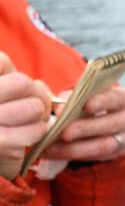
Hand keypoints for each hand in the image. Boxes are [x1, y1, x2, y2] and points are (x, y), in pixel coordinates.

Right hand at [0, 51, 52, 178]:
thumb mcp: (1, 94)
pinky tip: (24, 137)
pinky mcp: (0, 144)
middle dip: (34, 95)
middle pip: (23, 83)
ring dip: (37, 116)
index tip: (10, 89)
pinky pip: (38, 129)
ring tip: (23, 122)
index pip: (1, 61)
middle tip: (26, 107)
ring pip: (35, 106)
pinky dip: (37, 132)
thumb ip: (13, 81)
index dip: (12, 74)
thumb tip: (40, 88)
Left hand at [43, 85, 124, 162]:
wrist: (112, 123)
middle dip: (85, 128)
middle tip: (62, 132)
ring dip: (75, 147)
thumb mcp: (90, 96)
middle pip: (111, 124)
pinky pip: (98, 157)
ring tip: (51, 147)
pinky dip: (74, 155)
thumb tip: (58, 106)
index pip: (117, 99)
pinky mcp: (120, 153)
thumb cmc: (95, 105)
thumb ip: (76, 98)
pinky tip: (56, 153)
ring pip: (105, 145)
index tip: (85, 106)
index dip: (102, 101)